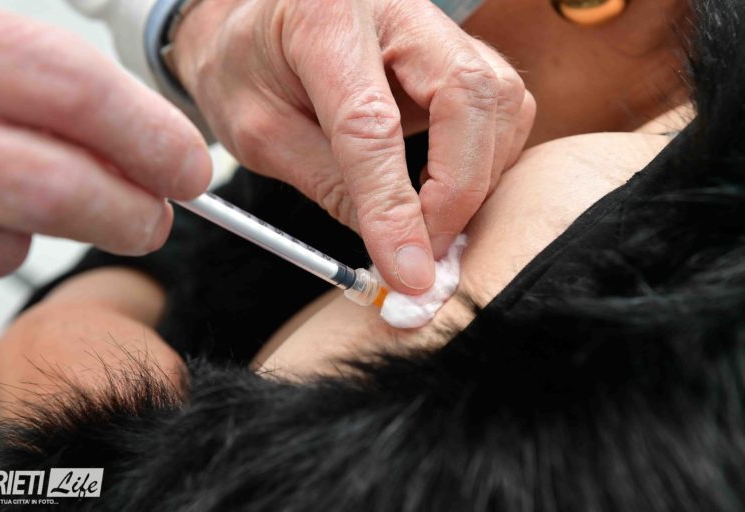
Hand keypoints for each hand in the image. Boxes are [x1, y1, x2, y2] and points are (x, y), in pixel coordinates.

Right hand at [0, 5, 211, 279]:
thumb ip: (57, 86)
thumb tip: (164, 149)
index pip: (69, 85)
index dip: (147, 135)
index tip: (191, 168)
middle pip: (46, 184)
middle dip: (125, 212)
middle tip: (154, 218)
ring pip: (4, 243)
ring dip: (66, 233)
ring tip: (84, 211)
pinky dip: (0, 247)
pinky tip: (0, 217)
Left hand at [171, 0, 534, 293]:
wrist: (254, 22)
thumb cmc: (245, 70)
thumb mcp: (259, 134)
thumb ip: (328, 184)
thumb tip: (395, 247)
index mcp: (322, 20)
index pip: (371, 124)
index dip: (393, 207)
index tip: (406, 270)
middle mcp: (392, 7)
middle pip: (465, 95)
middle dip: (457, 189)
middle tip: (428, 248)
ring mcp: (431, 20)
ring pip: (498, 97)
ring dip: (478, 174)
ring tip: (433, 219)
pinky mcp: (454, 45)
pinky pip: (501, 100)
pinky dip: (487, 155)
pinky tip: (449, 183)